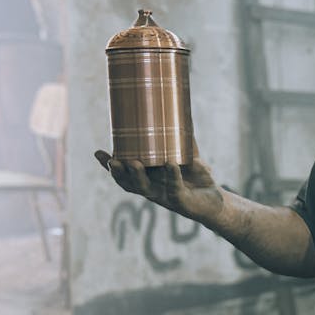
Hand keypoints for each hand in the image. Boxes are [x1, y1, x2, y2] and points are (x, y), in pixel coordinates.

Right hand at [94, 146, 223, 225]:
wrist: (217, 202)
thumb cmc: (198, 180)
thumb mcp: (188, 157)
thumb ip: (183, 140)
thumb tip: (182, 112)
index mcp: (149, 180)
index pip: (123, 175)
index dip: (108, 166)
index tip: (97, 153)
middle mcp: (153, 190)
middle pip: (128, 184)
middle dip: (117, 174)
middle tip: (111, 161)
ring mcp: (165, 197)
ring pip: (146, 189)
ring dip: (138, 177)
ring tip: (134, 163)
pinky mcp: (181, 201)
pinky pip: (174, 187)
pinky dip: (172, 175)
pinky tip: (170, 164)